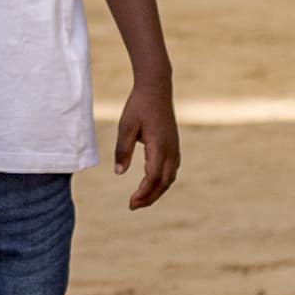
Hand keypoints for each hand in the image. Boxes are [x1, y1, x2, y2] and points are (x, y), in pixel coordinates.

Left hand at [110, 74, 180, 209]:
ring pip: (169, 178)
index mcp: (159, 145)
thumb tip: (118, 173)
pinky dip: (162, 181)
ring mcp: (175, 148)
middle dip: (150, 197)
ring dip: (156, 191)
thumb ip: (122, 150)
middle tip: (133, 206)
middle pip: (163, 182)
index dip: (143, 193)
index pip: (152, 177)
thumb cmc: (138, 105)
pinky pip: (171, 170)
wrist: (156, 88)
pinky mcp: (174, 146)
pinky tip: (150, 184)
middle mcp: (171, 149)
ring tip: (141, 199)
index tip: (130, 202)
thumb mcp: (125, 126)